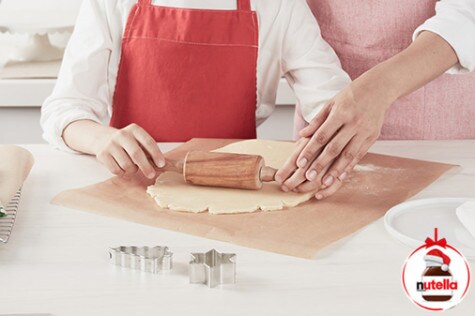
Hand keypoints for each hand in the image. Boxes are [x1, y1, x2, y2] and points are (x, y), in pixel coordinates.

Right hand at [93, 123, 165, 177]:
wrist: (101, 138)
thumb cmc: (126, 142)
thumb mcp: (137, 140)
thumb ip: (148, 150)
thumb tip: (161, 165)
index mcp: (134, 129)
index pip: (148, 142)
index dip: (156, 154)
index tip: (161, 164)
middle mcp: (122, 135)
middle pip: (136, 154)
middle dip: (146, 167)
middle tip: (151, 175)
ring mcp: (111, 144)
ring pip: (126, 165)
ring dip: (132, 170)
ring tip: (132, 167)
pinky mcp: (102, 154)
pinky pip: (116, 170)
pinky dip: (122, 172)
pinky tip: (122, 167)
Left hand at [276, 82, 389, 197]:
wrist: (379, 88)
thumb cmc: (352, 95)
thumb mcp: (331, 103)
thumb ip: (317, 120)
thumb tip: (302, 135)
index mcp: (341, 113)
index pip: (322, 135)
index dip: (310, 150)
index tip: (300, 162)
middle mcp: (354, 124)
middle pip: (334, 148)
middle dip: (321, 164)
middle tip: (309, 177)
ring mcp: (365, 132)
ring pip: (348, 155)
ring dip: (335, 171)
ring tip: (324, 183)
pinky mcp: (372, 138)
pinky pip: (359, 155)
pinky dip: (349, 167)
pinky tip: (341, 177)